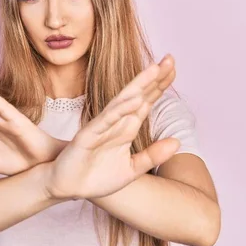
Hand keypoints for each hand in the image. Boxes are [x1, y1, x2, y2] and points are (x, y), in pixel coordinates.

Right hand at [43, 55, 179, 199]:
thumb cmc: (96, 178)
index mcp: (126, 129)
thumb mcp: (132, 169)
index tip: (173, 68)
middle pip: (138, 95)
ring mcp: (101, 127)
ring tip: (155, 70)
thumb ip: (153, 155)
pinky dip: (120, 109)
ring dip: (138, 85)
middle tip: (170, 58)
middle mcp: (115, 123)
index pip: (146, 102)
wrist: (67, 187)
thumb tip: (178, 142)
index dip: (159, 85)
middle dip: (154, 77)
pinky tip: (134, 98)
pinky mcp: (88, 135)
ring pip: (123, 102)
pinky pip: (106, 119)